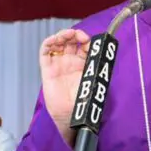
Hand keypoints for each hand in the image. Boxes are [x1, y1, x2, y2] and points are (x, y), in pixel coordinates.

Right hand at [39, 29, 89, 143]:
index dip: (85, 39)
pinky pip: (45, 52)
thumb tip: (104, 54)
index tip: (87, 39)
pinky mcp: (47, 68)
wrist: (70, 115)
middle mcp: (70, 62)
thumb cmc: (83, 101)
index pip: (83, 45)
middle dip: (73, 35)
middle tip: (76, 35)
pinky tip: (54, 40)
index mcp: (83, 64)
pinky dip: (48, 43)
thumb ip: (97, 67)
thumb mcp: (94, 80)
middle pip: (70, 41)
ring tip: (66, 36)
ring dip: (61, 36)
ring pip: (58, 43)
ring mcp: (58, 64)